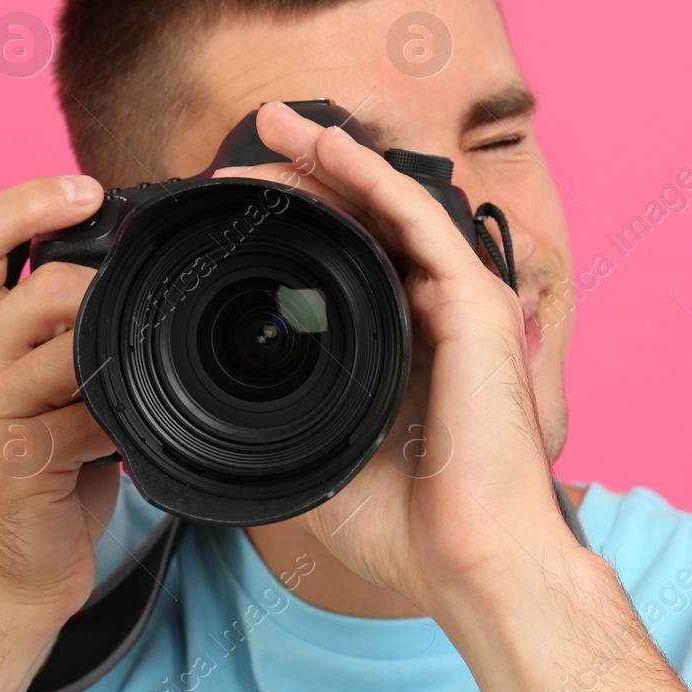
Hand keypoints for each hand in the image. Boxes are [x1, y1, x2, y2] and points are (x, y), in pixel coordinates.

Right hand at [0, 175, 120, 622]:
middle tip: (140, 332)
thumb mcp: (37, 392)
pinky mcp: (10, 460)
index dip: (29, 200)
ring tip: (128, 393)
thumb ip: (61, 335)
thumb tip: (130, 281)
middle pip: (44, 286)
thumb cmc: (36, 482)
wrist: (5, 581)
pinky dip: (124, 425)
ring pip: (72, 345)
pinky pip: (91, 415)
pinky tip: (125, 444)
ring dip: (120, 364)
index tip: (88, 190)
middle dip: (109, 299)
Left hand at [215, 102, 581, 613]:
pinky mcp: (474, 303)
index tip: (226, 214)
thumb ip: (280, 425)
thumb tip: (216, 414)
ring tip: (273, 127)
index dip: (288, 227)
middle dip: (298, 179)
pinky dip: (370, 175)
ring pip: (385, 205)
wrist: (469, 564)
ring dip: (327, 159)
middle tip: (236, 158)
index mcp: (397, 347)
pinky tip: (327, 146)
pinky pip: (418, 217)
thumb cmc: (407, 528)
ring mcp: (456, 304)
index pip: (340, 262)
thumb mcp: (317, 462)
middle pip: (359, 221)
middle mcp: (429, 315)